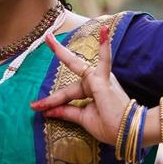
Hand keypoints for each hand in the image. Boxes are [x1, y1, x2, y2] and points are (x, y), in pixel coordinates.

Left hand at [30, 26, 131, 144]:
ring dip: (61, 53)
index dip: (51, 101)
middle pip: (70, 71)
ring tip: (50, 38)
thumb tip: (48, 111)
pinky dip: (104, 47)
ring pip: (75, 66)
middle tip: (47, 39)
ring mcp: (100, 78)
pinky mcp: (104, 79)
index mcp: (91, 90)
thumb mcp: (84, 118)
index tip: (34, 106)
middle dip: (58, 57)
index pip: (66, 93)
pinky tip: (104, 32)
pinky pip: (104, 60)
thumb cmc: (111, 126)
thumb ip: (67, 112)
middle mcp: (95, 81)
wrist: (127, 132)